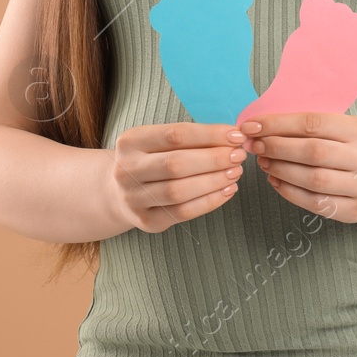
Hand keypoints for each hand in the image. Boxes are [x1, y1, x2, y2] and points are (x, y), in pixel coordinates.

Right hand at [105, 122, 246, 232]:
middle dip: (214, 159)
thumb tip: (232, 136)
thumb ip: (189, 138)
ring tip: (235, 172)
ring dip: (214, 181)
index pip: (175, 134)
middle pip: (176, 164)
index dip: (209, 135)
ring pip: (179, 191)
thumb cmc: (150, 159)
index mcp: (131, 141)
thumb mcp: (157, 141)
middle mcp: (127, 170)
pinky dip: (210, 201)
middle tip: (238, 156)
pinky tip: (227, 190)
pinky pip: (183, 212)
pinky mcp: (146, 221)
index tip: (236, 135)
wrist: (118, 192)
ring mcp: (134, 198)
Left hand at [240, 113, 356, 223]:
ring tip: (264, 162)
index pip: (314, 124)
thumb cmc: (354, 149)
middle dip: (277, 147)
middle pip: (313, 152)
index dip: (278, 124)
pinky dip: (289, 192)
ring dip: (280, 170)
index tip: (252, 125)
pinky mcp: (355, 211)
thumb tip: (263, 126)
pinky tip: (275, 181)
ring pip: (313, 179)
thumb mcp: (344, 129)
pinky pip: (315, 202)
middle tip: (256, 145)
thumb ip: (311, 126)